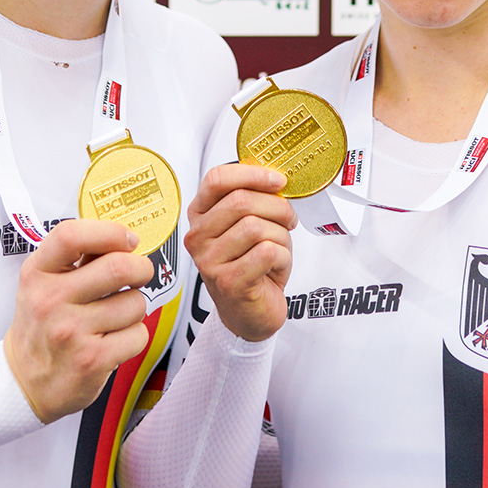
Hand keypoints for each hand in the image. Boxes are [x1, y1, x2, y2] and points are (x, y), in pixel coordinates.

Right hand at [3, 220, 154, 424]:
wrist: (23, 381)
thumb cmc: (40, 328)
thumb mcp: (42, 284)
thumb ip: (76, 259)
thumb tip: (122, 238)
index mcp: (37, 274)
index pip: (72, 235)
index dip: (110, 232)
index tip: (127, 240)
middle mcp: (50, 300)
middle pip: (118, 267)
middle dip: (141, 269)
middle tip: (139, 275)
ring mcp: (71, 331)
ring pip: (135, 303)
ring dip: (134, 308)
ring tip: (115, 317)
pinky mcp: (92, 360)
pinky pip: (138, 334)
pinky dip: (134, 336)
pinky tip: (114, 340)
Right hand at [183, 164, 296, 342]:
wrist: (250, 314)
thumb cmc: (252, 266)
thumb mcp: (248, 226)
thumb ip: (254, 201)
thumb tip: (277, 179)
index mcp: (200, 215)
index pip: (217, 179)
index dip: (252, 173)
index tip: (278, 180)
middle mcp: (198, 236)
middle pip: (241, 201)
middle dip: (277, 207)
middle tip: (289, 219)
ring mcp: (209, 260)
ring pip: (256, 227)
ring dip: (280, 236)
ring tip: (278, 249)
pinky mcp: (228, 281)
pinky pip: (267, 252)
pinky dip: (283, 257)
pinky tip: (275, 267)